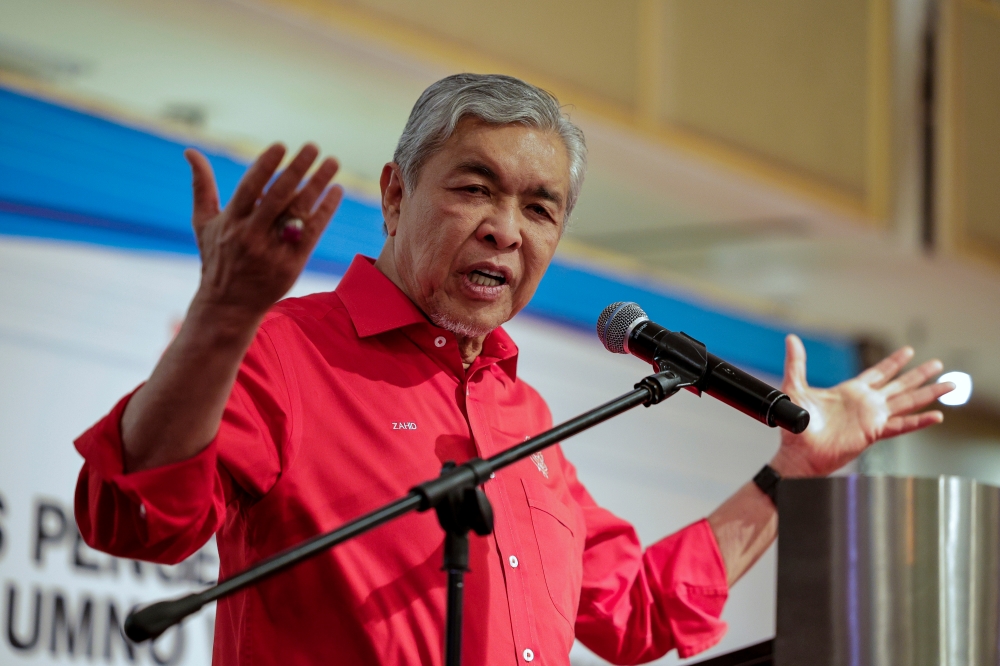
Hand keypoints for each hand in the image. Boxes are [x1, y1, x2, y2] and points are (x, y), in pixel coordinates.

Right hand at [186, 143, 342, 319]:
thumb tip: (190, 151)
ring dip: (318, 184)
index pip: (250, 188)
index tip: (281, 146)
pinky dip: (325, 210)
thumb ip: (201, 186)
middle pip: (278, 196)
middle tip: (313, 146)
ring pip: (299, 212)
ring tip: (332, 163)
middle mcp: (251, 235)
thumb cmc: (217, 259)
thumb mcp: (204, 224)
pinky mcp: (292, 263)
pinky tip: (336, 191)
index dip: (265, 166)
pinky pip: (313, 232)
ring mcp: (273, 250)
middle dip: (297, 169)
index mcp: (231, 222)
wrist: (229, 305)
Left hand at [771, 335, 954, 476]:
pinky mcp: (873, 433)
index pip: (877, 373)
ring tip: (949, 385)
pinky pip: (901, 426)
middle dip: (918, 374)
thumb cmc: (795, 426)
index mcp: (850, 391)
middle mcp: (865, 403)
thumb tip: (792, 339)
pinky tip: (936, 416)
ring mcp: (871, 418)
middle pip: (898, 385)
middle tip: (938, 364)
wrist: (798, 452)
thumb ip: (796, 363)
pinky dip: (919, 421)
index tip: (909, 351)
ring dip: (928, 394)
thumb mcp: (795, 387)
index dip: (894, 362)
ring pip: (906, 403)